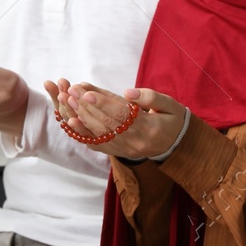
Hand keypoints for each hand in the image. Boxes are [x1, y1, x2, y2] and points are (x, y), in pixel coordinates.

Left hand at [44, 79, 186, 160]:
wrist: (177, 146)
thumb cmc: (173, 120)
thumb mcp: (170, 105)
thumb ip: (151, 97)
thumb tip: (128, 93)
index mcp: (149, 128)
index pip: (122, 115)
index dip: (103, 104)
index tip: (86, 92)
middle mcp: (135, 142)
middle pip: (106, 124)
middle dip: (87, 108)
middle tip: (72, 93)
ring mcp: (125, 150)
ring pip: (99, 134)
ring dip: (81, 117)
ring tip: (68, 102)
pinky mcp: (118, 152)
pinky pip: (98, 144)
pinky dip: (84, 133)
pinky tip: (71, 122)